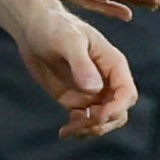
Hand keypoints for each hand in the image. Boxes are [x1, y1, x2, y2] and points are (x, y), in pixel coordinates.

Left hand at [18, 13, 138, 139]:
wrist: (33, 28)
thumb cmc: (54, 27)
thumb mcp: (67, 41)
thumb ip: (81, 64)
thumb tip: (94, 89)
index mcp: (113, 64)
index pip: (127, 93)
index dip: (116, 109)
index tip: (96, 116)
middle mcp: (107, 80)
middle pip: (118, 113)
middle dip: (102, 123)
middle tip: (78, 123)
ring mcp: (92, 92)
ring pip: (103, 122)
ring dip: (89, 130)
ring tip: (68, 130)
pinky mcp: (76, 100)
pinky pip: (85, 122)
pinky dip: (78, 131)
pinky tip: (64, 132)